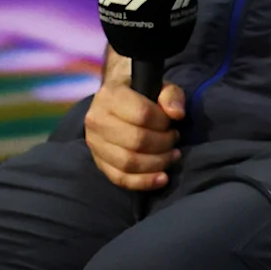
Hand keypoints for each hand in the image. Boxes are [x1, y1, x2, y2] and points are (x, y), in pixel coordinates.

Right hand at [84, 54, 187, 190]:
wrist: (116, 103)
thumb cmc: (142, 94)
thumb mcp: (160, 87)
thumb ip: (171, 95)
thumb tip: (177, 114)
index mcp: (110, 95)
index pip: (142, 114)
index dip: (163, 122)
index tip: (171, 123)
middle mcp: (96, 119)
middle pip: (136, 140)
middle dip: (163, 144)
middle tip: (174, 139)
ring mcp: (94, 143)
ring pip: (128, 162)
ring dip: (157, 163)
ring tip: (172, 155)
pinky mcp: (98, 162)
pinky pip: (119, 178)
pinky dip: (144, 182)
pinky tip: (162, 178)